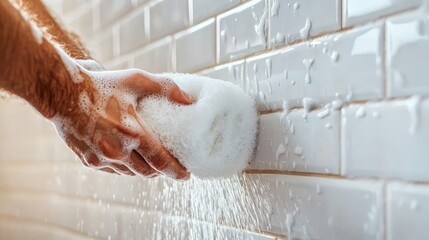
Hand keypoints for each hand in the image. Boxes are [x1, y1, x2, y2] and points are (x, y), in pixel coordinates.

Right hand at [53, 67, 193, 179]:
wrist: (62, 93)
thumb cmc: (103, 85)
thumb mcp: (137, 80)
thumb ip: (166, 88)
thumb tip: (190, 99)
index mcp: (133, 133)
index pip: (161, 161)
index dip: (176, 171)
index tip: (186, 175)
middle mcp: (118, 150)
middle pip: (147, 172)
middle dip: (161, 172)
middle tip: (169, 167)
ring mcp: (101, 158)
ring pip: (130, 173)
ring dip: (142, 170)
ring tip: (151, 163)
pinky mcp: (89, 161)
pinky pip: (113, 170)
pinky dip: (124, 167)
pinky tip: (128, 158)